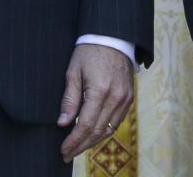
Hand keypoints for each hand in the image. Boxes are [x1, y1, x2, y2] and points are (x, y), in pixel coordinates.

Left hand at [57, 43, 133, 162]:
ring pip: (109, 129)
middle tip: (67, 154)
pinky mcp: (129, 98)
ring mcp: (125, 99)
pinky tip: (92, 135)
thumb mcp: (73, 72)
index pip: (86, 125)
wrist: (113, 38)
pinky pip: (117, 121)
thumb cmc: (89, 52)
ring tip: (77, 148)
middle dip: (81, 146)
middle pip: (98, 131)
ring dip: (92, 141)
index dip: (74, 140)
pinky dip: (104, 131)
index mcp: (100, 90)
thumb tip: (63, 123)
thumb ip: (69, 99)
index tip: (63, 150)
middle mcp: (116, 97)